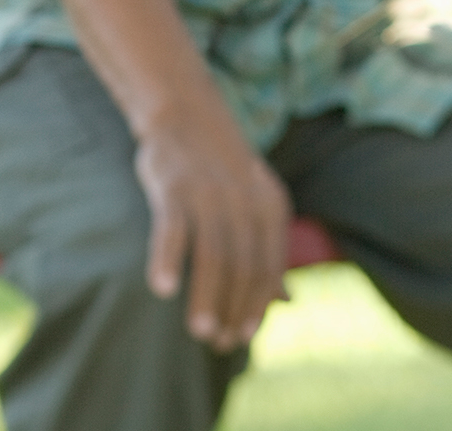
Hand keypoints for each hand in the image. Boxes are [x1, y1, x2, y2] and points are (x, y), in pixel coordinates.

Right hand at [134, 104, 292, 351]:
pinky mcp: (175, 186)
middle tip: (218, 342)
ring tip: (200, 332)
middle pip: (244, 266)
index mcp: (270, 206)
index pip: (269, 266)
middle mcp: (245, 200)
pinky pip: (172, 229)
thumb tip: (288, 301)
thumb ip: (267, 251)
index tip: (243, 338)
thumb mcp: (254, 204)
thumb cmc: (220, 168)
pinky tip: (163, 289)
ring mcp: (209, 192)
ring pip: (214, 254)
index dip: (257, 305)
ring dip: (208, 297)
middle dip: (233, 309)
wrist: (185, 110)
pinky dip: (169, 259)